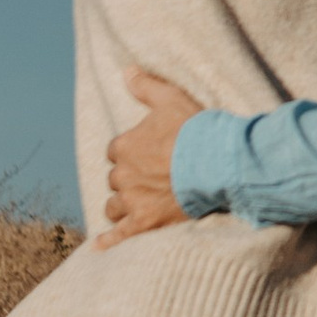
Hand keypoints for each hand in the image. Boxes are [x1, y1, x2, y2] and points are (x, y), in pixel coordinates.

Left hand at [103, 69, 199, 239]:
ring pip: (115, 206)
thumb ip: (146, 86)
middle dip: (129, 179)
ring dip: (122, 204)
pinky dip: (108, 241)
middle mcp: (123, 175)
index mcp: (125, 146)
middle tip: (151, 178)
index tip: (147, 153)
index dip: (131, 152)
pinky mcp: (145, 223)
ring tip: (137, 205)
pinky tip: (99, 246)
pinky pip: (120, 235)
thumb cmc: (195, 130)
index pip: (116, 151)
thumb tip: (127, 70)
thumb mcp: (171, 100)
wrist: (217, 164)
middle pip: (116, 179)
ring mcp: (133, 201)